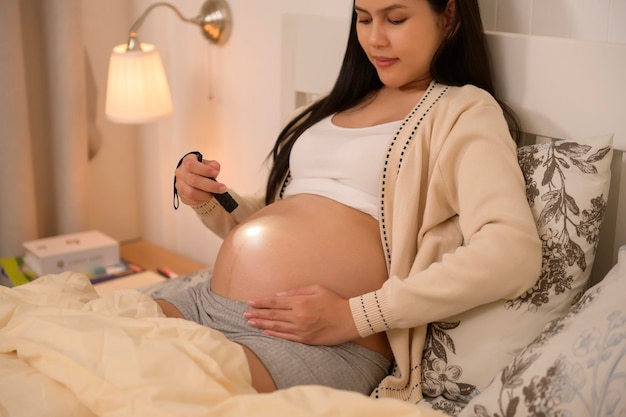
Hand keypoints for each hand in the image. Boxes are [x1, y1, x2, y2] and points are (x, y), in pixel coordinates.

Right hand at [175, 155, 227, 205]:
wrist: (191, 177)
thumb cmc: (200, 169)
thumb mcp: (206, 164)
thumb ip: (212, 165)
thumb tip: (215, 167)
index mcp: (187, 162)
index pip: (192, 165)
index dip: (205, 170)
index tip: (216, 173)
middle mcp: (181, 173)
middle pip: (193, 180)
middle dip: (210, 185)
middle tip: (222, 188)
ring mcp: (180, 185)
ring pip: (191, 193)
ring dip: (206, 195)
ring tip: (214, 194)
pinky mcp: (182, 196)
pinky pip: (191, 201)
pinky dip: (202, 200)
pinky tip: (207, 196)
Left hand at [244, 285, 359, 345]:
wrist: (349, 319)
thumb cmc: (334, 301)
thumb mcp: (317, 289)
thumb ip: (297, 291)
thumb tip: (280, 294)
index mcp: (300, 302)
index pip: (275, 302)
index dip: (261, 302)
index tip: (250, 302)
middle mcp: (298, 316)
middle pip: (273, 314)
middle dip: (257, 314)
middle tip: (245, 314)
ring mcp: (301, 329)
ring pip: (276, 326)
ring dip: (262, 324)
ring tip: (250, 323)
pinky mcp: (305, 339)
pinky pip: (286, 337)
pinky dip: (274, 334)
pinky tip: (265, 331)